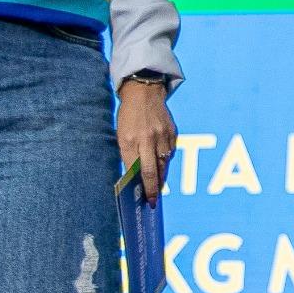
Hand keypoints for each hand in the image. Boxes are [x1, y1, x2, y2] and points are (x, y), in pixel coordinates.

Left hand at [117, 79, 176, 201]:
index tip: (143, 199)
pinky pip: (170, 152)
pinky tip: (162, 164)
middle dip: (153, 189)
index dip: (141, 186)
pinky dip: (166, 160)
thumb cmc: (128, 115)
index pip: (135, 170)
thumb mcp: (121, 134)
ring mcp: (162, 136)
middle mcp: (147, 139)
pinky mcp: (172, 132)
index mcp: (129, 140)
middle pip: (151, 171)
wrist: (144, 91)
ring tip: (158, 187)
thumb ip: (128, 153)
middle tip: (152, 201)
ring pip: (164, 163)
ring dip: (161, 177)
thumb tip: (133, 174)